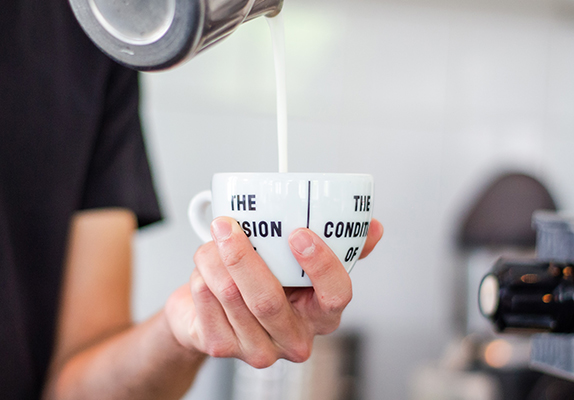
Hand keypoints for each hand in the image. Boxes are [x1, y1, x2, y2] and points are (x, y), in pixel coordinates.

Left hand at [164, 216, 383, 366]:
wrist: (216, 313)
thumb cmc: (266, 284)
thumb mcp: (302, 266)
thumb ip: (339, 247)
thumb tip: (372, 227)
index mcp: (321, 315)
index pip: (336, 295)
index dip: (320, 264)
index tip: (300, 233)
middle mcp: (293, 338)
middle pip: (268, 299)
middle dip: (244, 256)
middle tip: (228, 224)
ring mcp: (258, 348)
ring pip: (231, 296)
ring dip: (215, 259)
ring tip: (213, 238)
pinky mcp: (222, 347)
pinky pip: (207, 301)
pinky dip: (201, 275)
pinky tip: (205, 268)